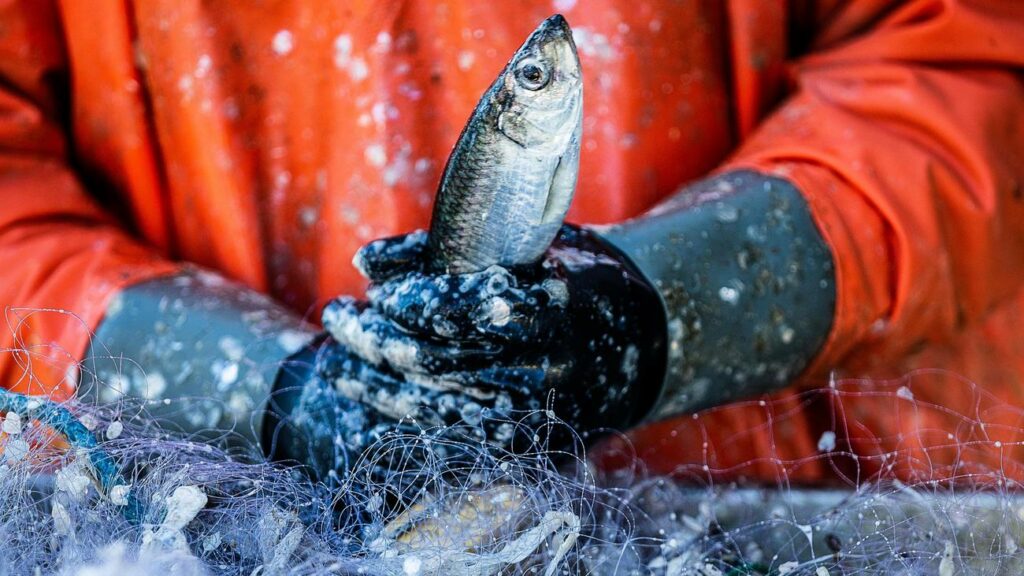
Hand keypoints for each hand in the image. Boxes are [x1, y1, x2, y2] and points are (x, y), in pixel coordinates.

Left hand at [323, 225, 667, 445]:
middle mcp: (547, 368)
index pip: (466, 309)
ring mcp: (538, 414)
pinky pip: (450, 435)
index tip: (376, 291)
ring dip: (375, 382)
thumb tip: (364, 262)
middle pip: (439, 361)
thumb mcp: (525, 248)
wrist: (645, 344)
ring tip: (338, 357)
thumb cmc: (573, 280)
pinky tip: (369, 391)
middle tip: (338, 316)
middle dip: (375, 339)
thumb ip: (449, 252)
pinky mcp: (528, 444)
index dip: (412, 301)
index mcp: (553, 309)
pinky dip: (402, 413)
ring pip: (435, 406)